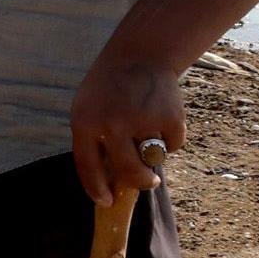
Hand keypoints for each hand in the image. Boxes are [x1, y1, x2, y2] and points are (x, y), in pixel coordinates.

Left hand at [69, 52, 182, 205]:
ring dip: (155, 149)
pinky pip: (173, 144)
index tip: (106, 203)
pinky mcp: (169, 118)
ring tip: (148, 124)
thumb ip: (94, 140)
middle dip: (139, 182)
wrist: (140, 54)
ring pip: (153, 157)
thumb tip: (110, 182)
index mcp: (85, 123)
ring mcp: (141, 121)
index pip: (87, 167)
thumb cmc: (110, 87)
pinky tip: (162, 115)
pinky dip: (171, 136)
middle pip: (127, 171)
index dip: (97, 189)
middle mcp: (111, 124)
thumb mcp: (88, 108)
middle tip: (147, 182)